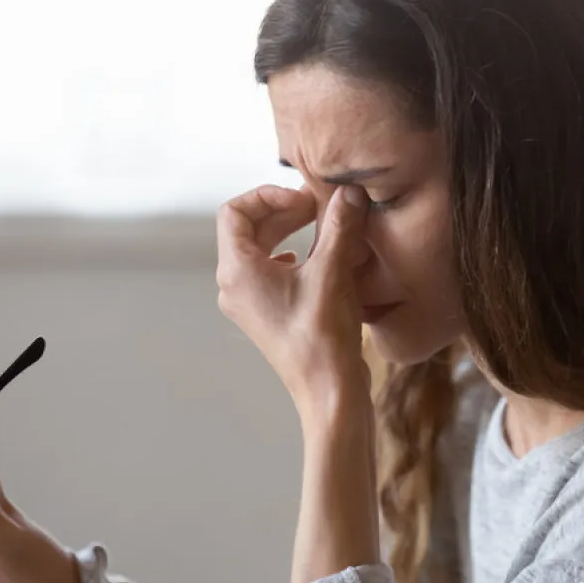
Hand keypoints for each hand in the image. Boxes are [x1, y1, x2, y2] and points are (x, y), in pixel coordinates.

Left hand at [216, 183, 370, 426]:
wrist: (329, 391)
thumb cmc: (323, 337)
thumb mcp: (333, 271)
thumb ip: (339, 225)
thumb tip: (349, 191)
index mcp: (237, 271)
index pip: (235, 211)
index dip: (269, 196)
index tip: (304, 200)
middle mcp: (234, 286)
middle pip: (248, 229)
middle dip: (284, 212)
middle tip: (320, 207)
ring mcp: (248, 303)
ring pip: (260, 250)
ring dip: (289, 232)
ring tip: (324, 228)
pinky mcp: (266, 315)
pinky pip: (270, 272)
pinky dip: (293, 256)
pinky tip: (317, 259)